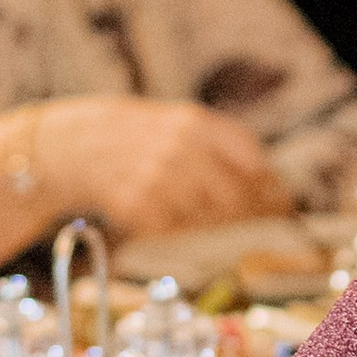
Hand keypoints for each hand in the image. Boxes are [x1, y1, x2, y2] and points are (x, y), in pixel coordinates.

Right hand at [32, 96, 291, 240]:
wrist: (76, 145)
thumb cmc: (139, 139)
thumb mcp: (181, 124)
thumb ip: (223, 147)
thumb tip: (271, 186)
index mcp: (196, 123)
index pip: (251, 163)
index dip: (270, 190)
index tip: (280, 208)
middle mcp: (179, 148)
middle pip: (234, 198)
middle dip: (247, 218)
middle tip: (251, 231)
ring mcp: (157, 178)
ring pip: (206, 220)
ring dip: (211, 228)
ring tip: (199, 223)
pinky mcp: (135, 206)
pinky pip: (172, 232)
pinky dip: (176, 233)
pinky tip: (165, 220)